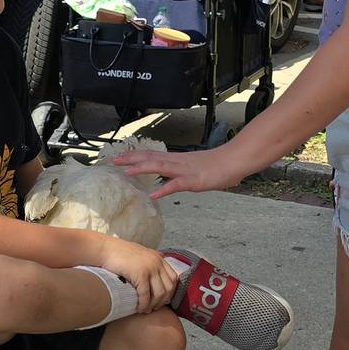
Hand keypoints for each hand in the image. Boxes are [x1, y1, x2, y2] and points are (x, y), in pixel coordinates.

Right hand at [97, 237, 178, 312]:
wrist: (104, 249)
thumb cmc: (118, 254)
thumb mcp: (139, 256)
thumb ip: (149, 264)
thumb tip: (154, 279)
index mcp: (159, 258)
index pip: (173, 278)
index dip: (169, 292)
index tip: (161, 300)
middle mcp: (157, 262)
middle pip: (168, 288)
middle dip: (162, 301)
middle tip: (153, 308)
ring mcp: (150, 268)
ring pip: (159, 293)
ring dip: (153, 305)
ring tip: (145, 310)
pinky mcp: (140, 274)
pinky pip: (146, 295)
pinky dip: (143, 304)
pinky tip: (138, 308)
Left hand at [111, 146, 240, 199]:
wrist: (234, 160)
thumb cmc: (218, 165)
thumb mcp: (194, 169)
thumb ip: (180, 175)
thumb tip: (170, 181)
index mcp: (177, 160)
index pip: (152, 155)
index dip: (135, 155)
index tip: (120, 156)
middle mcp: (178, 162)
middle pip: (151, 158)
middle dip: (131, 158)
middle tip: (114, 160)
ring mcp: (185, 171)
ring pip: (160, 167)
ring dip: (142, 168)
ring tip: (126, 170)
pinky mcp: (194, 181)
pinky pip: (177, 185)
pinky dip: (164, 189)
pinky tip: (153, 194)